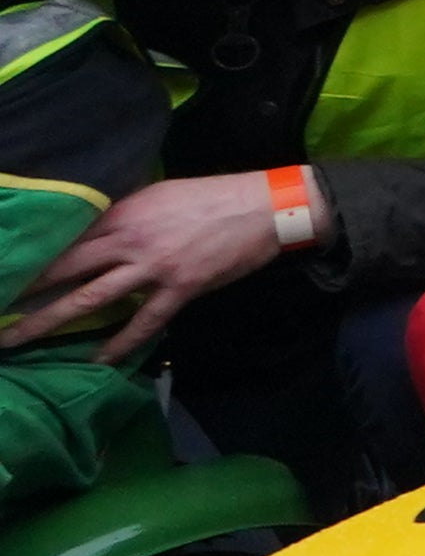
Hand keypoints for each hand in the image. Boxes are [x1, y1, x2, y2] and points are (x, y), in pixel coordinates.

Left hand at [8, 175, 298, 361]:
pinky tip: (97, 361)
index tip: (2, 272)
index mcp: (122, 213)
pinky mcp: (181, 288)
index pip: (64, 239)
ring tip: (17, 340)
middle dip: (24, 292)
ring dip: (49, 321)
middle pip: (65, 270)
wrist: (266, 207)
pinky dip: (118, 344)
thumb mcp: (157, 194)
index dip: (30, 258)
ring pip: (90, 298)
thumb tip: (92, 232)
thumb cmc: (212, 196)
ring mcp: (154, 267)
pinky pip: (143, 322)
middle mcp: (130, 241)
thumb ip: (122, 214)